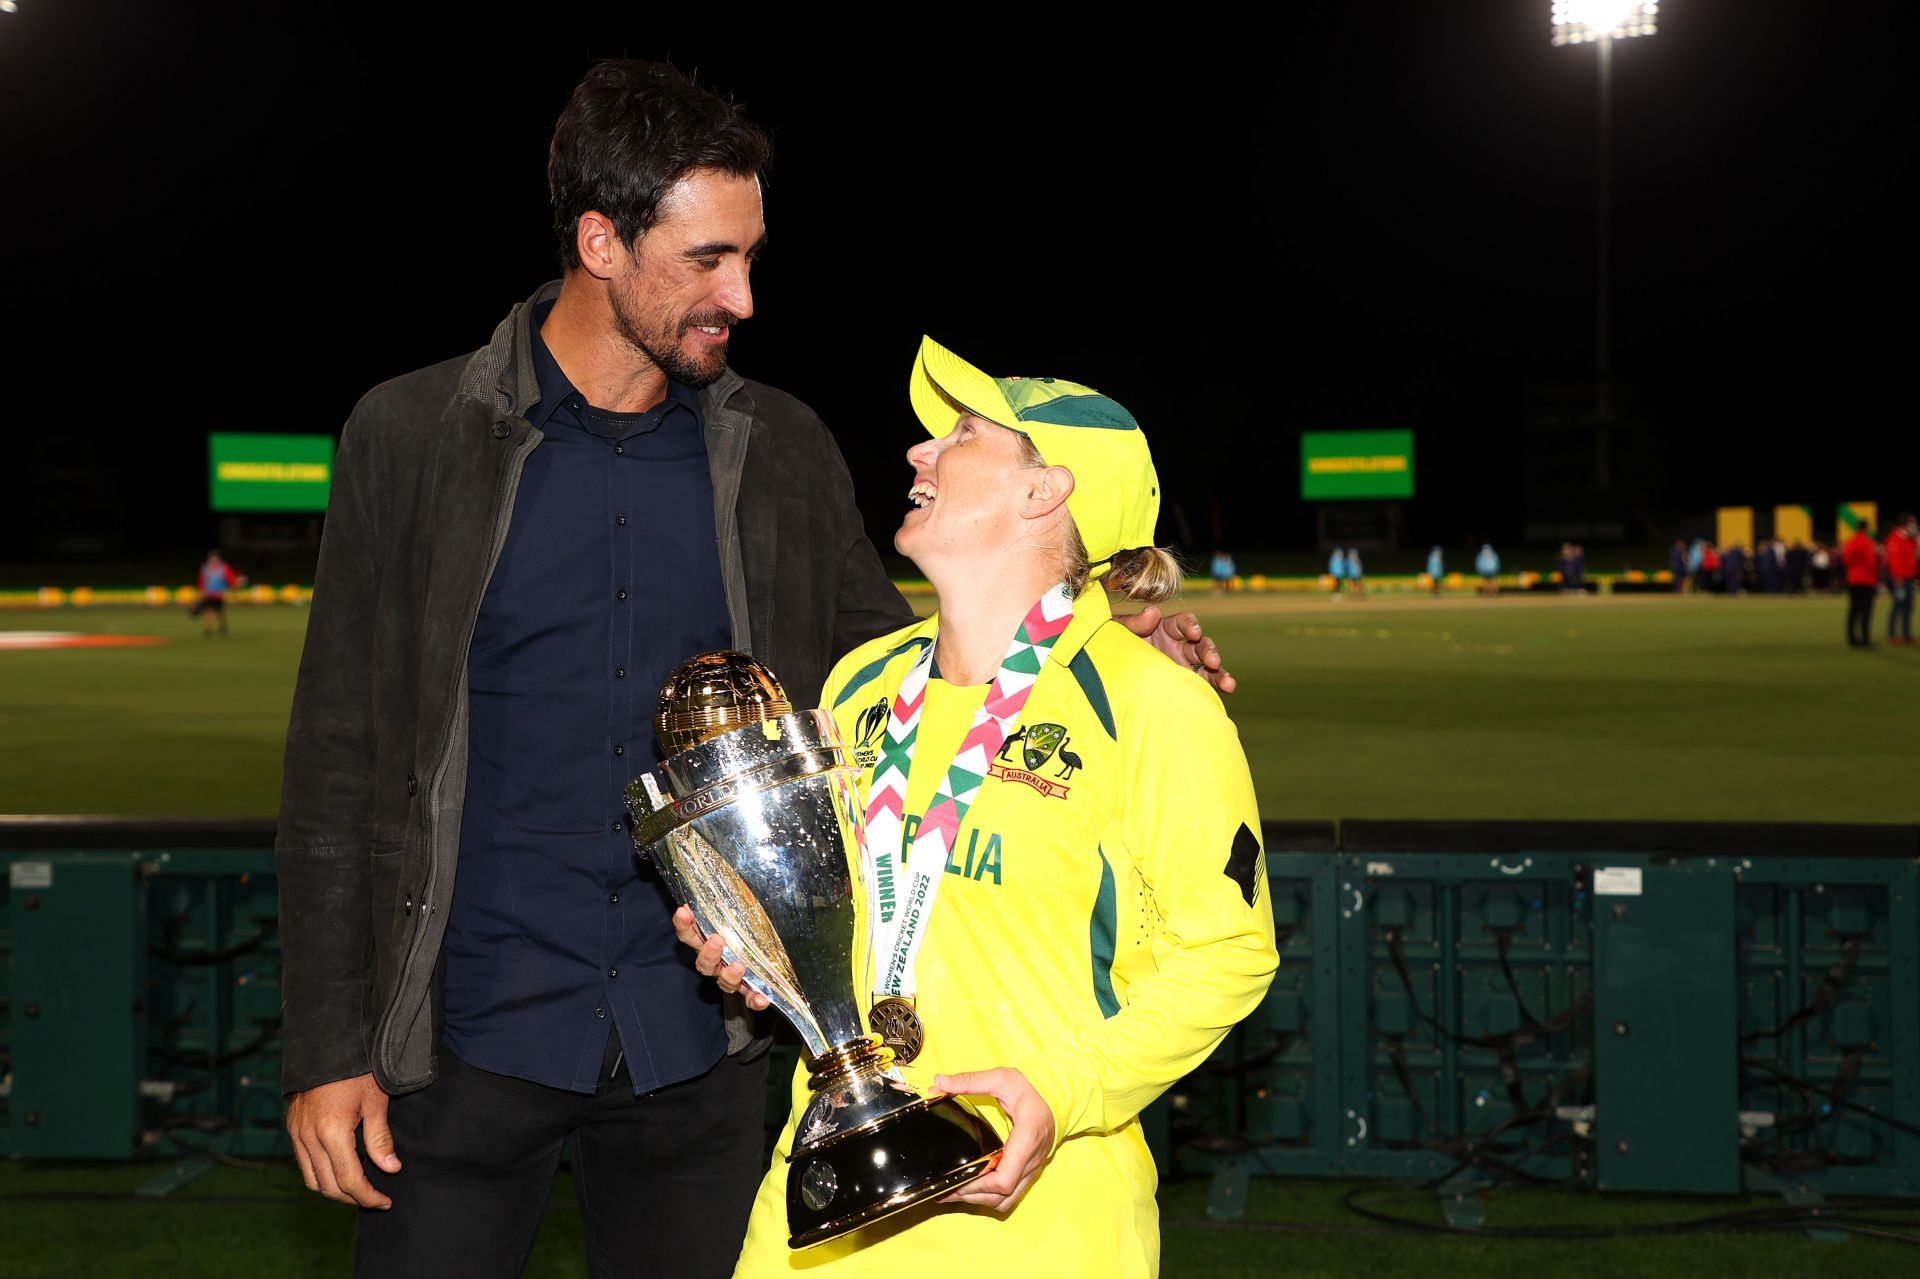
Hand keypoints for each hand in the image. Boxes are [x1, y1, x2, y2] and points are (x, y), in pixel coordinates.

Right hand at [286, 1072, 398, 1208]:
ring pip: (311, 1179)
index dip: (367, 1196)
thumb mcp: (375, 1101)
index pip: (349, 1179)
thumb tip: (391, 1169)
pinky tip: (339, 1170)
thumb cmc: (356, 1069)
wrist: (326, 1042)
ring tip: (358, 1190)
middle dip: (352, 1198)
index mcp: (332, 1131)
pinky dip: (321, 1174)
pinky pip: (304, 1163)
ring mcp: (296, 1133)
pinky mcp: (292, 1128)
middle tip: (374, 1199)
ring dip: (334, 1190)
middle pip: (328, 1186)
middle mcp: (308, 1137)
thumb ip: (380, 1139)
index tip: (384, 1201)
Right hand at [673, 905, 769, 1010]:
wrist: (769, 954)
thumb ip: (732, 900)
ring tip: (740, 965)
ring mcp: (731, 976)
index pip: (689, 934)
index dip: (684, 925)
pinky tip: (763, 998)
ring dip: (728, 974)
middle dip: (707, 952)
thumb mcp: (742, 910)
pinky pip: (749, 997)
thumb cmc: (749, 926)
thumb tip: (727, 875)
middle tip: (717, 940)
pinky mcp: (748, 989)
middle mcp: (716, 961)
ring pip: (722, 981)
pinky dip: (754, 999)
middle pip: (703, 963)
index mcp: (708, 940)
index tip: (684, 911)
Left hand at [933, 1067, 1054, 1211]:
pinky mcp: (1027, 1174)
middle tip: (946, 1189)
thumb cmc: (1029, 1091)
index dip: (980, 1185)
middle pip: (1001, 1195)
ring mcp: (1031, 1170)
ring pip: (1006, 1201)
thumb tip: (939, 1082)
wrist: (1055, 1102)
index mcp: (1026, 1139)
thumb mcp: (1001, 1078)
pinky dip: (990, 1197)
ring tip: (955, 1192)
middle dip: (972, 1195)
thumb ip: (970, 1080)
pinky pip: (1010, 1196)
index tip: (959, 1178)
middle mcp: (1030, 1160)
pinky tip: (973, 1189)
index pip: (1005, 1179)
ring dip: (980, 1200)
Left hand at [1121, 605, 1235, 693]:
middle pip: (1199, 644)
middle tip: (1212, 660)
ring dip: (1219, 672)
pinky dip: (1216, 686)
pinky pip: (1203, 683)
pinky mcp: (1184, 683)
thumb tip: (1153, 612)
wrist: (1104, 675)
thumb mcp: (1117, 631)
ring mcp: (1182, 665)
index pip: (1183, 623)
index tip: (1193, 632)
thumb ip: (1133, 622)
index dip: (1190, 625)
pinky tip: (1228, 690)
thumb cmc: (1111, 647)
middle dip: (1208, 651)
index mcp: (1164, 628)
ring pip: (1207, 666)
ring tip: (1229, 683)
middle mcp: (1177, 645)